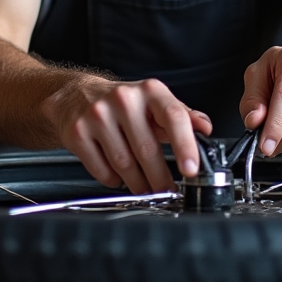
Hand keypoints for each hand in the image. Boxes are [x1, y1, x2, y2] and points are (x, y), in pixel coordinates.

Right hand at [42, 76, 211, 193]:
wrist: (77, 95)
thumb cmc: (123, 102)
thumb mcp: (154, 101)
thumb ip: (182, 115)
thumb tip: (204, 127)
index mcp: (149, 91)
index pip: (174, 117)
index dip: (185, 146)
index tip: (191, 169)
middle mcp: (124, 99)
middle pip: (147, 149)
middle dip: (160, 178)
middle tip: (166, 190)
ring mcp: (98, 116)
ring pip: (124, 164)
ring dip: (138, 183)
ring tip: (144, 187)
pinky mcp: (78, 133)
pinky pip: (102, 170)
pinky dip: (114, 180)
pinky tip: (118, 176)